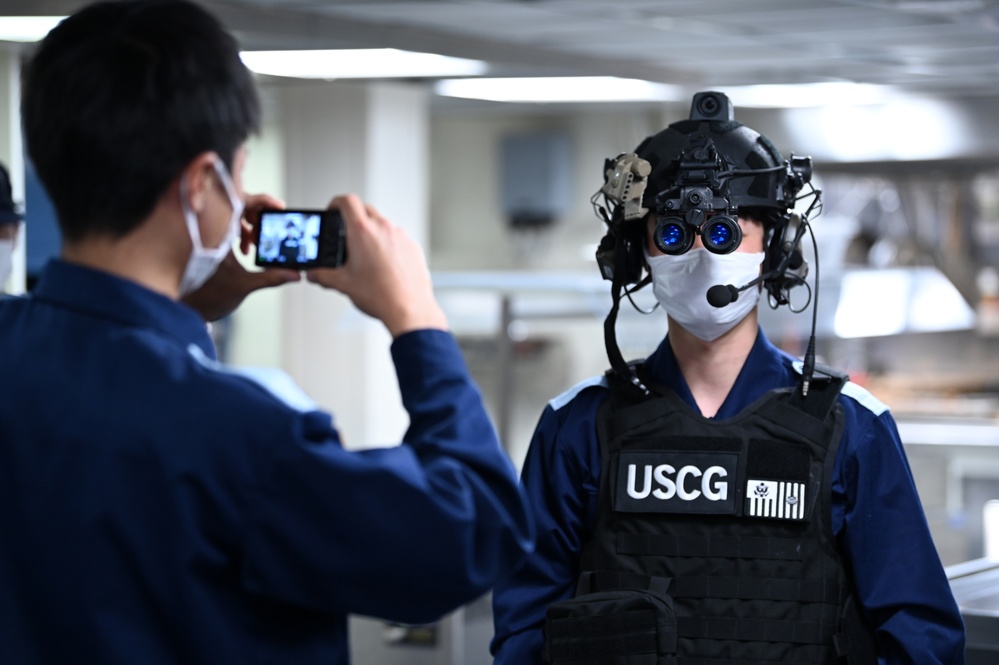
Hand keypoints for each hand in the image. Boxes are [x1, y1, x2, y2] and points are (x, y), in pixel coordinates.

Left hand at [182, 193, 299, 321]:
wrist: (188, 309)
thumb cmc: (207, 297)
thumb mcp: (245, 285)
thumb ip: (271, 277)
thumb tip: (294, 274)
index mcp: (217, 233)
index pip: (240, 203)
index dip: (262, 200)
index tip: (278, 206)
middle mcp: (209, 228)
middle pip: (238, 205)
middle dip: (257, 215)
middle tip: (267, 228)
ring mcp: (207, 233)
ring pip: (232, 215)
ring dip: (249, 226)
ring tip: (254, 243)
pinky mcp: (205, 239)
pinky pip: (225, 225)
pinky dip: (239, 232)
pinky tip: (245, 249)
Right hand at [305, 194, 446, 336]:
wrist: (409, 310)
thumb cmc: (380, 296)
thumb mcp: (343, 285)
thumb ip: (323, 275)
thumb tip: (313, 274)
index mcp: (363, 232)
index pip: (347, 201)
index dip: (336, 203)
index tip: (333, 212)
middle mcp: (384, 228)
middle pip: (365, 210)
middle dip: (354, 219)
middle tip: (346, 237)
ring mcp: (401, 236)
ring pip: (383, 225)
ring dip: (372, 234)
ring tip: (366, 257)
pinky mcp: (413, 247)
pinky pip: (398, 238)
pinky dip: (389, 245)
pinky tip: (384, 266)